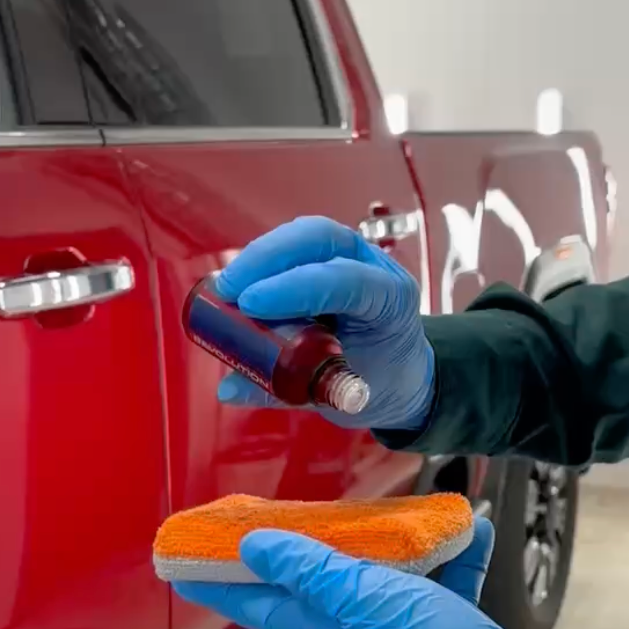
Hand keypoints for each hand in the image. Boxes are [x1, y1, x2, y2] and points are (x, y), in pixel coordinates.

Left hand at [173, 517, 510, 628]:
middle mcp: (352, 625)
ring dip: (384, 539)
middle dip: (291, 546)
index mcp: (322, 626)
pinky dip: (453, 552)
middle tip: (271, 510)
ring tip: (390, 508)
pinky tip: (471, 527)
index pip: (255, 599)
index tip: (181, 561)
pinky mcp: (441, 621)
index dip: (218, 579)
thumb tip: (253, 546)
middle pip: (313, 579)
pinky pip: (442, 576)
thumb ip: (310, 571)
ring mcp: (397, 624)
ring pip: (380, 570)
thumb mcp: (360, 600)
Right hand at [213, 217, 434, 431]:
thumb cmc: (380, 382)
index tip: (250, 303)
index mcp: (391, 301)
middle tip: (227, 289)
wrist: (401, 374)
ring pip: (305, 234)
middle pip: (322, 238)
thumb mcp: (339, 394)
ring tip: (227, 287)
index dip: (295, 287)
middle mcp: (376, 268)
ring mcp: (354, 256)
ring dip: (262, 255)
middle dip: (269, 257)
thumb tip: (228, 389)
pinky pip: (296, 246)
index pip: (345, 281)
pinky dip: (265, 260)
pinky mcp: (331, 257)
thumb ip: (287, 390)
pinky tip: (241, 281)